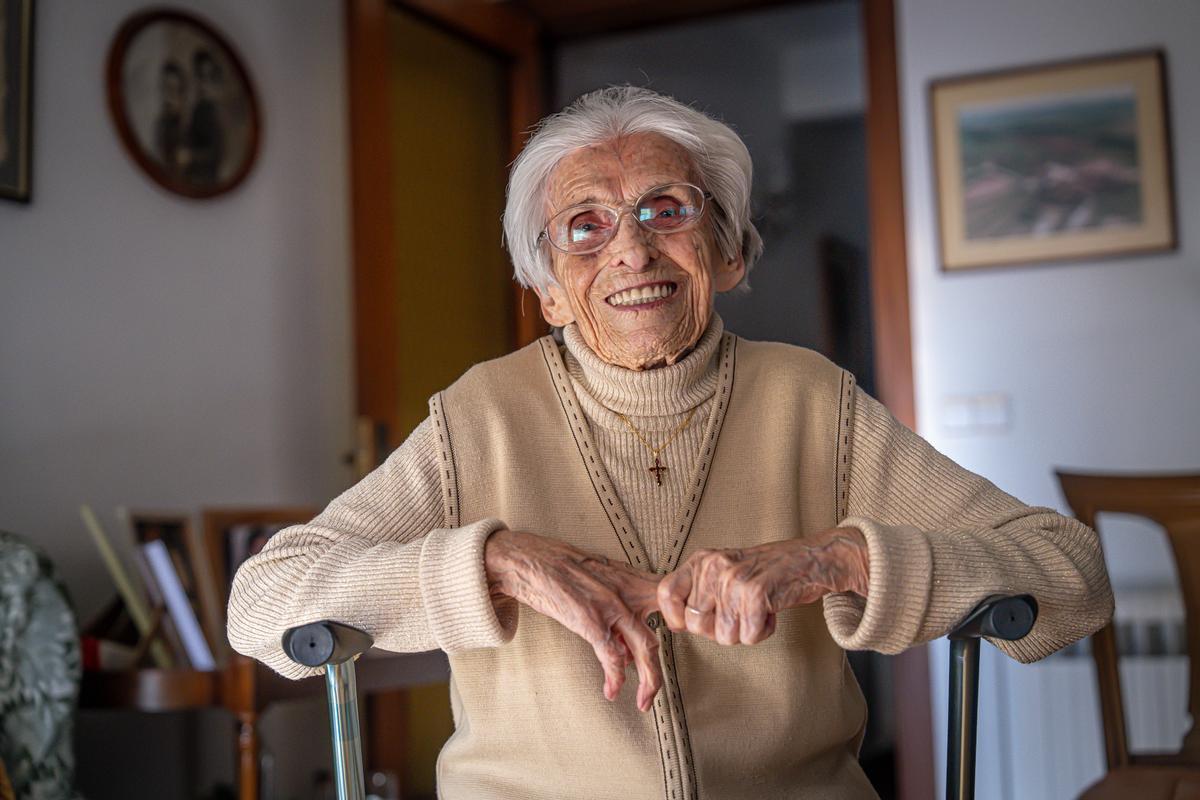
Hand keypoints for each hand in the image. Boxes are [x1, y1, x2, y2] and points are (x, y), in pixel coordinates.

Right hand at [484, 529, 662, 710]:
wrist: (529, 560)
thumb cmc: (560, 567)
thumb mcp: (600, 578)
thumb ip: (619, 604)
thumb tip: (626, 642)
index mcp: (631, 580)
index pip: (670, 602)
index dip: (681, 623)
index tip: (676, 648)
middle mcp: (627, 592)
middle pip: (659, 634)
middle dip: (659, 670)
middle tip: (654, 690)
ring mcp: (611, 606)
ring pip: (644, 649)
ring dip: (648, 682)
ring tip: (642, 701)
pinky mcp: (591, 619)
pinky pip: (611, 656)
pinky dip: (614, 678)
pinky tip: (612, 689)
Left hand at [657, 527, 869, 644]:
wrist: (812, 559)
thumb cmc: (768, 571)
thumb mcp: (725, 572)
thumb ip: (699, 592)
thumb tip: (674, 622)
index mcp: (702, 560)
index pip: (666, 594)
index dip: (676, 618)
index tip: (694, 622)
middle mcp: (713, 566)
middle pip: (696, 625)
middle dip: (720, 629)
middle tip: (741, 612)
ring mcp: (734, 578)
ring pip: (723, 636)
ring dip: (744, 631)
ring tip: (758, 608)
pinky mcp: (756, 593)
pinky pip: (748, 637)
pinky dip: (762, 631)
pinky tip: (770, 611)